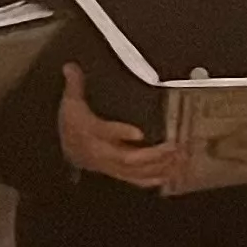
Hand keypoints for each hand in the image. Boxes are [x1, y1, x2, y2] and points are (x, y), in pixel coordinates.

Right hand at [57, 64, 178, 190]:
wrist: (65, 148)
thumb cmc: (72, 124)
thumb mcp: (70, 102)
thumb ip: (75, 84)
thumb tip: (70, 66)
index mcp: (90, 132)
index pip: (104, 133)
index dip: (120, 134)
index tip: (138, 133)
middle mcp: (100, 151)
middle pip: (126, 157)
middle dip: (152, 155)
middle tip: (174, 146)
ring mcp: (109, 164)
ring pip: (134, 171)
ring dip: (158, 167)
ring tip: (180, 160)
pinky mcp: (117, 172)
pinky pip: (135, 179)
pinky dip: (153, 179)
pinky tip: (170, 177)